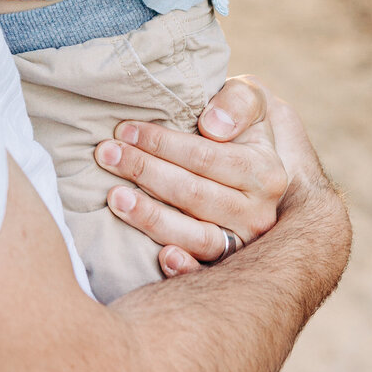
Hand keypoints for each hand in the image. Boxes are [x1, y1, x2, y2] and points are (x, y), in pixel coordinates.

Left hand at [94, 74, 293, 274]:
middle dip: (145, 172)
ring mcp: (242, 243)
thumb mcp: (249, 98)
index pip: (206, 158)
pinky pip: (205, 272)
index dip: (163, 144)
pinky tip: (161, 258)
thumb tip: (214, 126)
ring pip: (197, 236)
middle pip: (194, 195)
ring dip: (151, 218)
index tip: (125, 130)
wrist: (258, 161)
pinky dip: (185, 269)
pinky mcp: (225, 265)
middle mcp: (258, 213)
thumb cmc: (240, 123)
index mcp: (265, 172)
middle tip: (106, 154)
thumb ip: (239, 102)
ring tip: (114, 197)